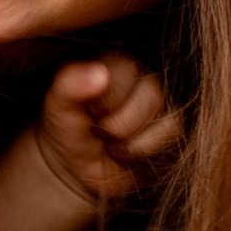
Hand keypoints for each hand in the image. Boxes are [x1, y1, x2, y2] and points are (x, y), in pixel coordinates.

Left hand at [30, 55, 184, 215]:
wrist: (76, 168)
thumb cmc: (68, 131)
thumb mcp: (57, 109)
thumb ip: (69, 85)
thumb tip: (101, 74)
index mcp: (115, 62)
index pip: (126, 71)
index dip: (105, 100)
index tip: (87, 112)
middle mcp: (144, 77)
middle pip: (152, 94)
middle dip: (117, 124)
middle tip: (98, 131)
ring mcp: (163, 103)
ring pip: (165, 118)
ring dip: (129, 141)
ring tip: (110, 143)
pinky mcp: (172, 129)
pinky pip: (172, 136)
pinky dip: (144, 152)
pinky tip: (126, 153)